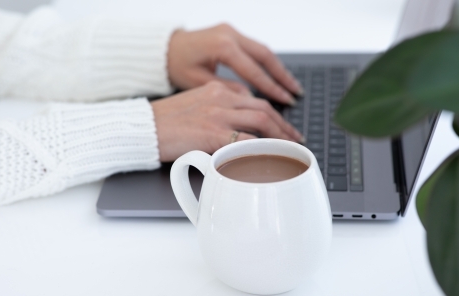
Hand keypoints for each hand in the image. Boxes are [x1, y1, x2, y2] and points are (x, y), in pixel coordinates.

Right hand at [151, 81, 303, 161]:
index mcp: (216, 90)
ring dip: (279, 135)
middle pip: (263, 108)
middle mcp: (220, 98)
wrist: (142, 128)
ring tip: (288, 148)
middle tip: (294, 138)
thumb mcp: (193, 106)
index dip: (271, 113)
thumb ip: (215, 111)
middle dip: (283, 124)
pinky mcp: (212, 133)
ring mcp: (218, 115)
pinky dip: (260, 148)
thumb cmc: (163, 122)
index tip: (280, 125)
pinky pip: (246, 140)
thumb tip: (233, 128)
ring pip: (261, 120)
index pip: (252, 99)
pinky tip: (269, 157)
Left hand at [167, 24, 302, 104]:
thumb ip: (227, 90)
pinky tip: (275, 75)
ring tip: (291, 86)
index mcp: (222, 47)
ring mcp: (231, 31)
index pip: (254, 71)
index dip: (272, 88)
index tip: (286, 101)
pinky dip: (267, 62)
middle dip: (282, 75)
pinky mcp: (230, 33)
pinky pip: (254, 48)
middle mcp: (230, 35)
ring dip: (278, 68)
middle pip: (265, 56)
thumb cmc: (176, 66)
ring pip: (263, 50)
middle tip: (296, 93)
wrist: (163, 48)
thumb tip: (250, 100)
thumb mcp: (199, 83)